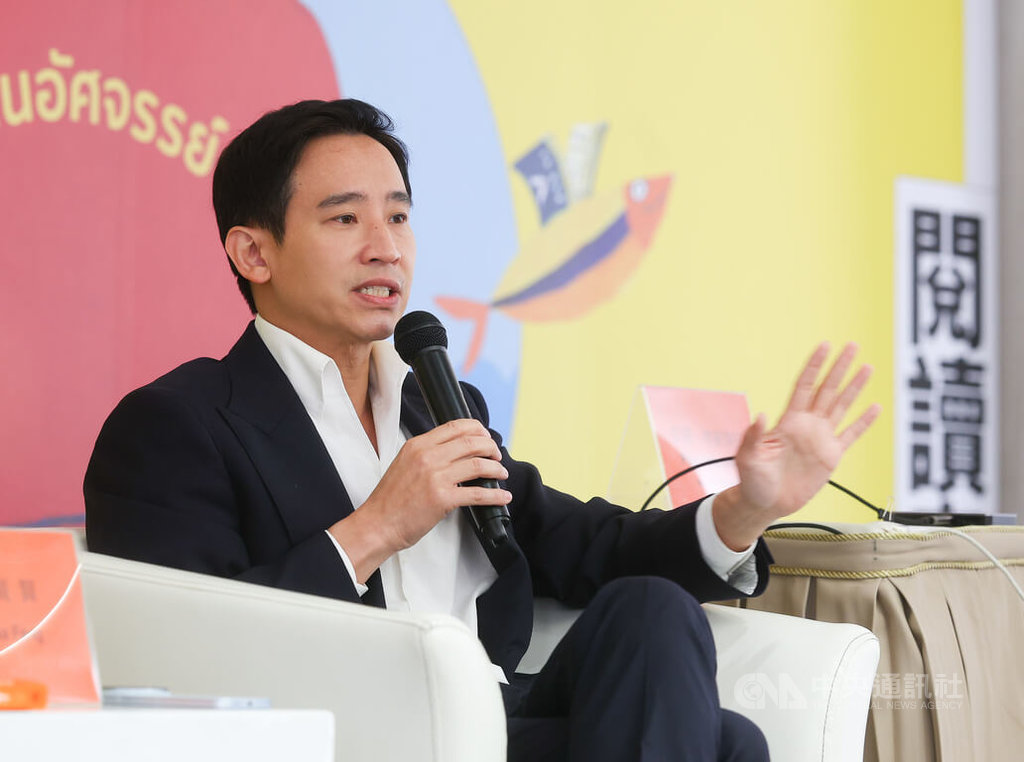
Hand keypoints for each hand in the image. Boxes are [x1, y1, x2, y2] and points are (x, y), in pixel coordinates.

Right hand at [329, 419, 510, 581]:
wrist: (378, 524)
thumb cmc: (390, 499)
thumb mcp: (404, 464)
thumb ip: (427, 454)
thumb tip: (455, 452)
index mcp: (418, 445)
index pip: (454, 426)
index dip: (477, 429)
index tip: (486, 436)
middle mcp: (427, 456)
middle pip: (471, 442)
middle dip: (491, 447)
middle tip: (497, 455)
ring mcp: (436, 477)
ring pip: (478, 465)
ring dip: (496, 469)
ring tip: (501, 474)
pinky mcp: (443, 498)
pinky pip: (477, 494)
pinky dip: (495, 495)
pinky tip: (503, 497)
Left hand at [713, 342, 880, 549]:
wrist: (764, 503)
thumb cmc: (752, 480)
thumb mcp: (747, 458)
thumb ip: (754, 436)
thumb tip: (760, 415)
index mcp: (787, 421)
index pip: (804, 386)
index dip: (814, 366)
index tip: (825, 346)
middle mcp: (807, 425)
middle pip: (827, 389)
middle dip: (839, 367)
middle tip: (853, 345)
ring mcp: (820, 439)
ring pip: (841, 406)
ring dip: (854, 387)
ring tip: (867, 367)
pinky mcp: (830, 457)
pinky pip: (851, 435)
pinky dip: (863, 422)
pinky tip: (875, 407)